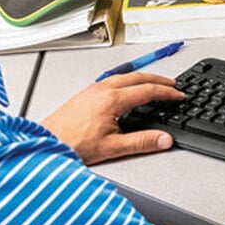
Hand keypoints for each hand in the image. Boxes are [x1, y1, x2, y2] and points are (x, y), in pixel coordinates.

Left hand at [38, 72, 184, 164]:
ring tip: (154, 83)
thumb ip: (141, 142)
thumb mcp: (112, 148)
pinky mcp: (86, 93)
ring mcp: (93, 89)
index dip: (167, 92)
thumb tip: (164, 140)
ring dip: (143, 78)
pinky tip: (128, 87)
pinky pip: (113, 79)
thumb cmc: (72, 144)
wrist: (46, 142)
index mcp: (112, 99)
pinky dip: (128, 80)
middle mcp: (102, 89)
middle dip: (158, 80)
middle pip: (138, 77)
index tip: (178, 95)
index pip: (148, 90)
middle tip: (173, 85)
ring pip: (124, 76)